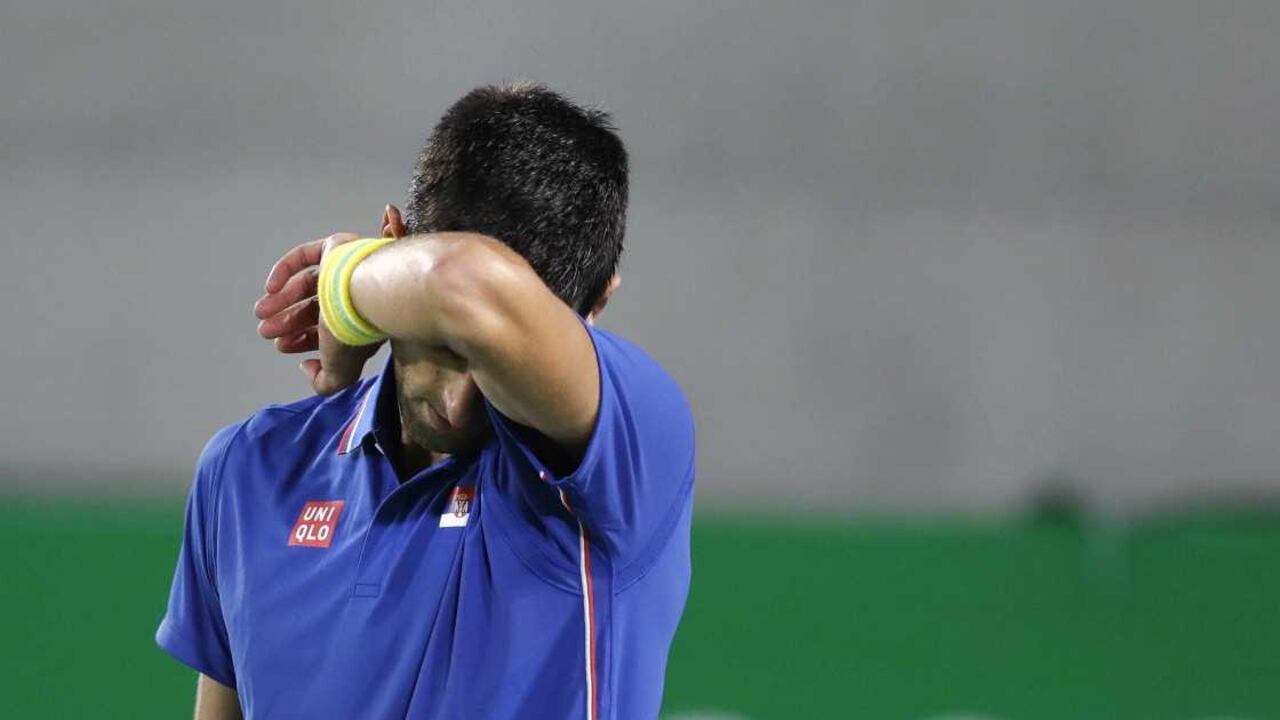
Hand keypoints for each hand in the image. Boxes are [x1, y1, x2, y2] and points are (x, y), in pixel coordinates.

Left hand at [254, 233, 383, 394]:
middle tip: (266, 330)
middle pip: (315, 308)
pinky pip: (305, 256)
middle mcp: (355, 297)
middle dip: (288, 322)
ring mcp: (346, 271)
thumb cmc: (355, 331)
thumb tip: (307, 368)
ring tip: (261, 312)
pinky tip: (271, 287)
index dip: (303, 339)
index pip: (329, 331)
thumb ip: (324, 382)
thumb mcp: (340, 372)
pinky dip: (285, 271)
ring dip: (282, 300)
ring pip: (308, 284)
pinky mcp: (336, 248)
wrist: (367, 291)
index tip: (282, 345)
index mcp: (361, 324)